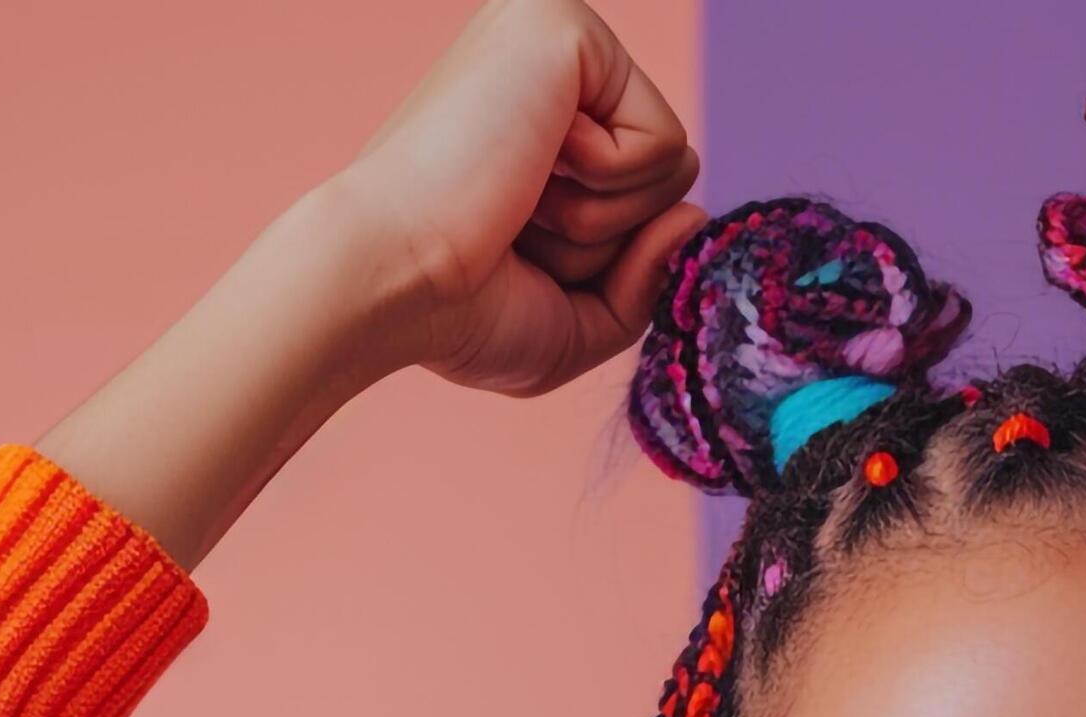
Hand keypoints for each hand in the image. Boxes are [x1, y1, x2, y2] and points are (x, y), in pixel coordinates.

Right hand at [326, 0, 708, 395]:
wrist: (389, 278)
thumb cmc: (460, 311)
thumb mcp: (578, 318)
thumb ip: (648, 273)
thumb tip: (696, 212)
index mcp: (537, 116)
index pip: (647, 199)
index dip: (601, 260)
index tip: (511, 245)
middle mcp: (545, 64)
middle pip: (670, 182)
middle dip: (608, 239)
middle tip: (515, 224)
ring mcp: (552, 30)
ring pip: (675, 165)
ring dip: (604, 220)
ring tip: (515, 198)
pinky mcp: (563, 23)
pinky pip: (666, 143)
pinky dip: (607, 188)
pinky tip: (527, 171)